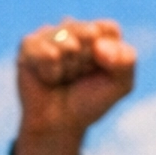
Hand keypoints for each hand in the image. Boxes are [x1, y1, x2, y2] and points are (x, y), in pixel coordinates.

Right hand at [12, 18, 136, 154]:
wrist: (59, 125)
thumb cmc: (89, 102)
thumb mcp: (121, 85)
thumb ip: (127, 60)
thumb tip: (97, 42)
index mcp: (98, 33)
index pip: (108, 29)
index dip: (107, 56)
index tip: (101, 72)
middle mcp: (73, 29)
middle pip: (88, 32)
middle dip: (86, 62)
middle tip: (78, 77)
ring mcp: (50, 35)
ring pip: (66, 40)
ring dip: (69, 67)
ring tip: (63, 79)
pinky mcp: (29, 46)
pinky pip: (44, 50)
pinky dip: (50, 68)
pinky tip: (49, 79)